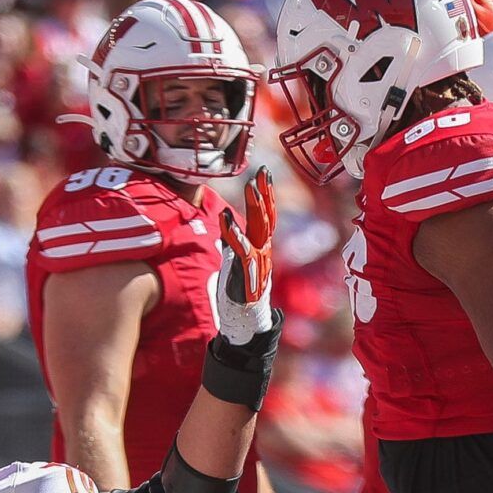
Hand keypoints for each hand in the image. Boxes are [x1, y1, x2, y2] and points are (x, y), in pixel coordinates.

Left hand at [215, 168, 275, 346]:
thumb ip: (233, 239)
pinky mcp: (247, 273)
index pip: (267, 215)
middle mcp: (263, 250)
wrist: (245, 320)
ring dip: (255, 207)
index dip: (267, 194)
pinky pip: (241, 249)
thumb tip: (225, 221)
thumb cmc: (239, 289)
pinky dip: (233, 232)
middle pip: (267, 217)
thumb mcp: (236, 259)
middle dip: (265, 194)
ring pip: (259, 229)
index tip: (264, 175)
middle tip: (262, 173)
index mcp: (262, 246)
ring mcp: (257, 261)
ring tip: (251, 187)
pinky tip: (225, 218)